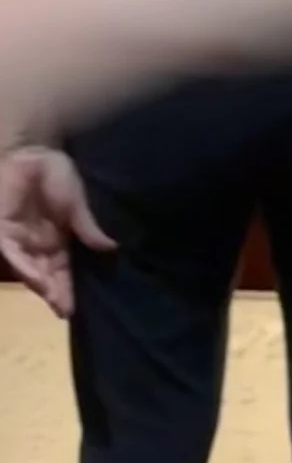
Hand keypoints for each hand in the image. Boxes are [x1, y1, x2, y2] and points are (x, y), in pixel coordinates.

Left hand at [0, 148, 109, 317]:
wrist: (34, 152)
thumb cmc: (57, 174)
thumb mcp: (77, 204)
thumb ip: (87, 228)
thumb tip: (111, 248)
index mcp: (56, 239)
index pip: (62, 270)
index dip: (66, 289)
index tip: (73, 309)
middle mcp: (37, 244)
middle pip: (46, 274)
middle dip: (54, 293)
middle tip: (64, 310)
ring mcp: (19, 238)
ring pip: (29, 269)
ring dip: (40, 285)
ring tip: (54, 300)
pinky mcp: (3, 230)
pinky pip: (12, 253)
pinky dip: (24, 267)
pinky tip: (38, 280)